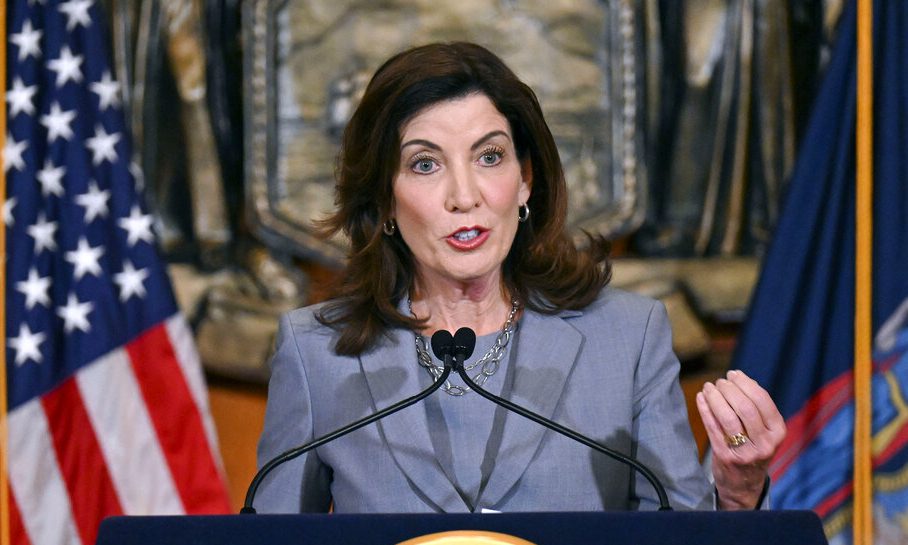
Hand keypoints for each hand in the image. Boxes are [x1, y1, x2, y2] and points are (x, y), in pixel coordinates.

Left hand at [695, 370, 785, 509]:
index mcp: (778, 432)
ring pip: (728, 417)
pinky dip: (705, 409)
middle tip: (719, 382)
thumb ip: (757, 408)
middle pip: (745, 407)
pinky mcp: (726, 457)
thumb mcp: (765, 431)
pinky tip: (701, 398)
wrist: (744, 486)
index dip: (745, 383)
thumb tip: (740, 378)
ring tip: (709, 387)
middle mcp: (765, 443)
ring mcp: (745, 452)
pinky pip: (713, 428)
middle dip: (729, 389)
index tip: (733, 374)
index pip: (762, 400)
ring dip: (716, 397)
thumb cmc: (753, 449)